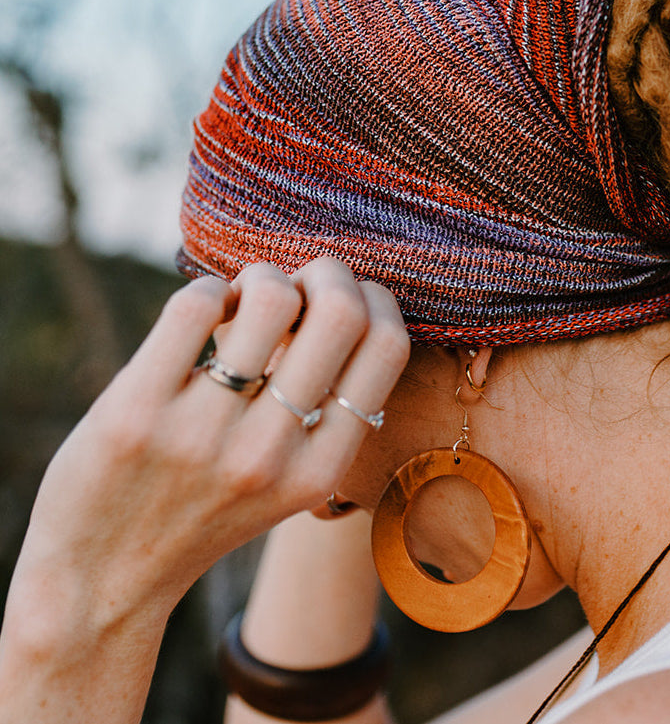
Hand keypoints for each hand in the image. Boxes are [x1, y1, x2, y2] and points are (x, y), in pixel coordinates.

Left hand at [9, 259, 408, 635]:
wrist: (98, 583)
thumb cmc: (201, 513)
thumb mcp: (286, 486)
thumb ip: (324, 416)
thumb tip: (346, 300)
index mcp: (319, 472)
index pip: (386, 347)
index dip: (375, 298)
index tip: (348, 298)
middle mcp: (268, 455)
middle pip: (341, 311)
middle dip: (328, 271)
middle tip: (301, 282)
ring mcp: (200, 434)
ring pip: (270, 297)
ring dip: (263, 276)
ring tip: (244, 298)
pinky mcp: (134, 413)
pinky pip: (195, 306)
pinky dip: (208, 289)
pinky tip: (202, 314)